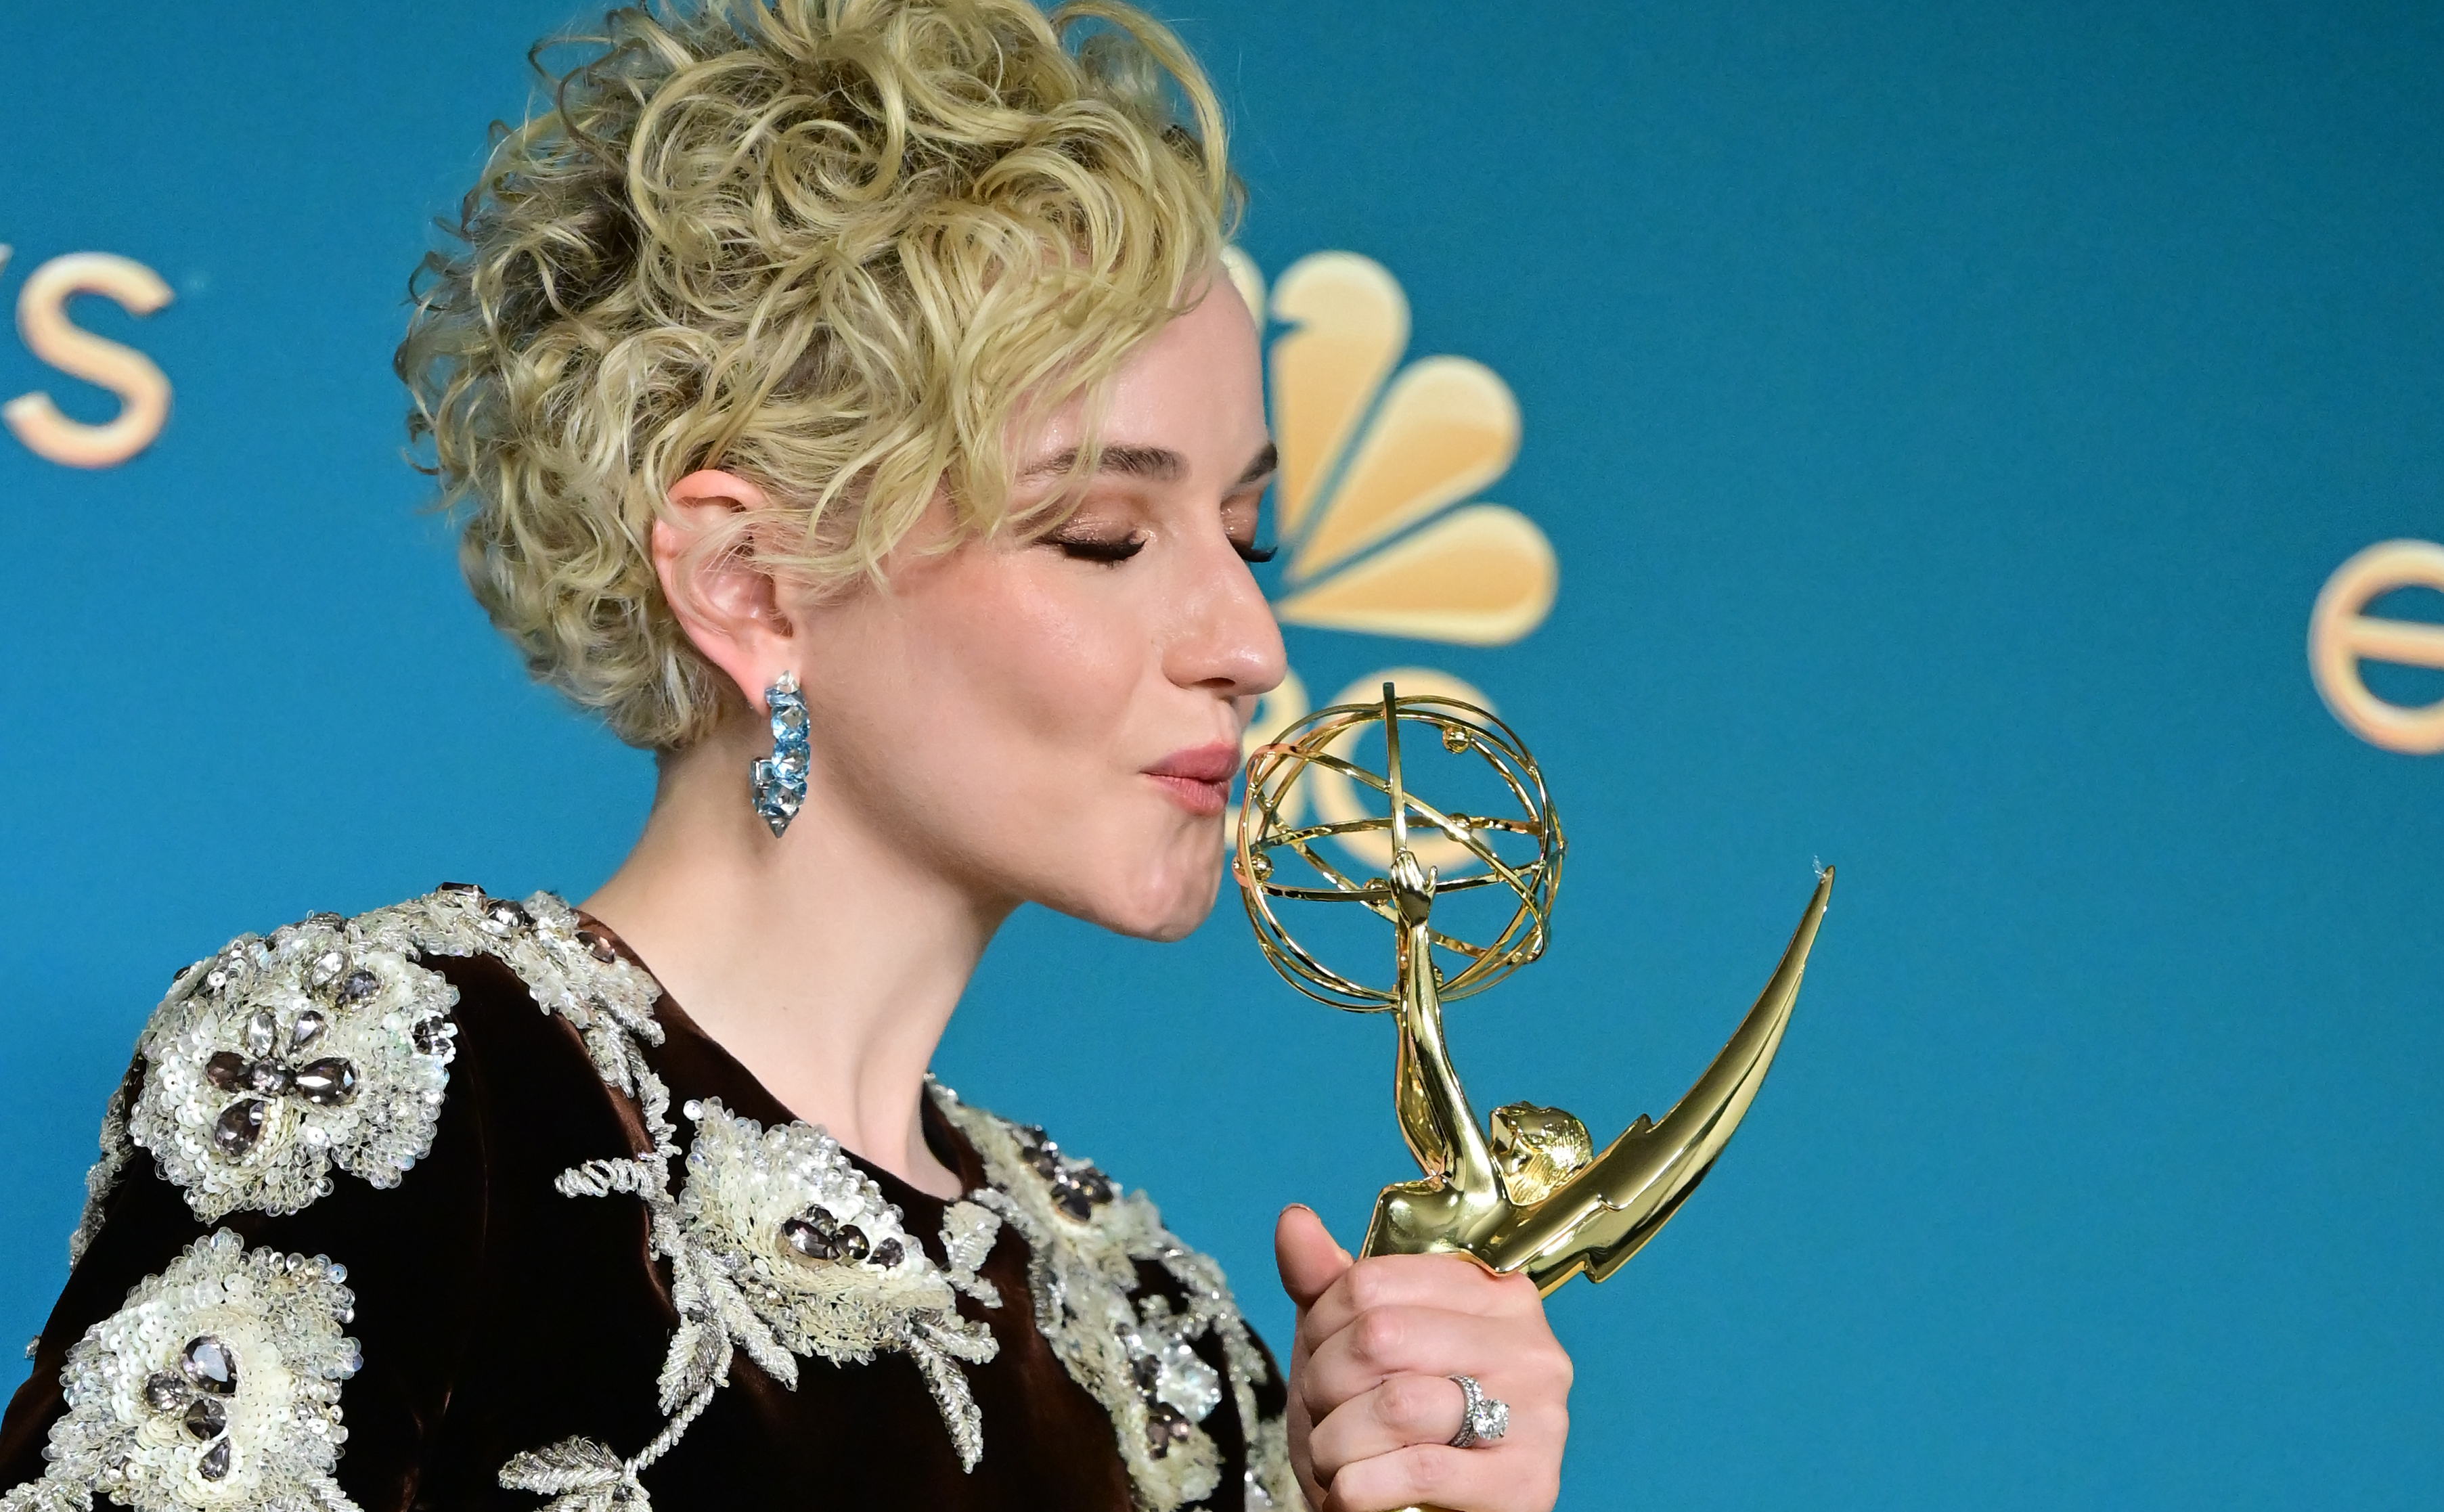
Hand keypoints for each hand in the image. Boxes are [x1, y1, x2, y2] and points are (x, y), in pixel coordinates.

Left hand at [1275, 1204, 1571, 1511]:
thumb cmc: (1393, 1432)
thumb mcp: (1353, 1351)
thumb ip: (1327, 1286)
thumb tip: (1294, 1220)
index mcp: (1495, 1295)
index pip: (1372, 1282)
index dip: (1321, 1327)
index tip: (1321, 1360)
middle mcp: (1530, 1346)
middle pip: (1379, 1336)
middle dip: (1323, 1386)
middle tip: (1325, 1417)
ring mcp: (1538, 1416)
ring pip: (1396, 1404)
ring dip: (1336, 1444)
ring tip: (1338, 1461)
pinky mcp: (1526, 1484)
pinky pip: (1416, 1469)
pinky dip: (1357, 1489)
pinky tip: (1353, 1494)